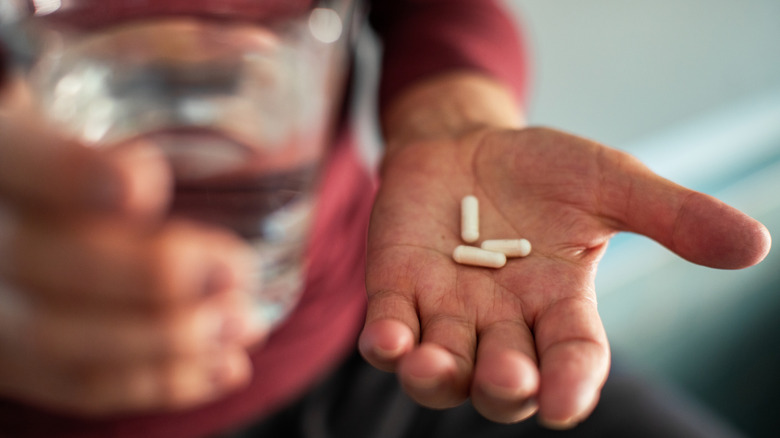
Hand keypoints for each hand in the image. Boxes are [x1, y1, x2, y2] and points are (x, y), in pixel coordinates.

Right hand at [0, 82, 256, 414]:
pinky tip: (220, 369)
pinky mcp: (21, 351)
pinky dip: (155, 385)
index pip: (14, 162)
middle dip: (146, 280)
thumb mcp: (101, 85)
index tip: (144, 184)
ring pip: (60, 345)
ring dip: (162, 345)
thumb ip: (166, 64)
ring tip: (239, 328)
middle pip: (41, 267)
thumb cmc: (78, 128)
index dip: (68, 175)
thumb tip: (261, 41)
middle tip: (231, 273)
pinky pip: (77, 385)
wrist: (28, 195)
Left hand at [359, 126, 770, 426]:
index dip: (572, 383)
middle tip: (509, 376)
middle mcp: (502, 320)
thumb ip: (671, 216)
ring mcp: (445, 308)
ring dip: (436, 377)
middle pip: (504, 379)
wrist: (469, 142)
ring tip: (431, 366)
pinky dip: (387, 340)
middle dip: (505, 384)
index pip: (573, 358)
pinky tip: (388, 340)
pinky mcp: (398, 284)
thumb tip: (754, 246)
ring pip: (442, 368)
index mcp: (558, 305)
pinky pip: (388, 325)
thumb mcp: (611, 183)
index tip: (566, 403)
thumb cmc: (544, 169)